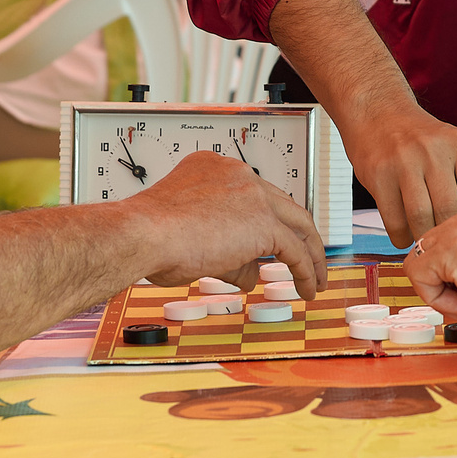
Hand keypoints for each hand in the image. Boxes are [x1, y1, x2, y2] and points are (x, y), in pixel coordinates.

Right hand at [124, 151, 324, 297]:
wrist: (142, 234)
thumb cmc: (148, 236)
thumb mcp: (188, 237)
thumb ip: (226, 252)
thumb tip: (250, 273)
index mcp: (213, 169)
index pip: (252, 194)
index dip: (264, 219)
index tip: (269, 241)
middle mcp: (237, 174)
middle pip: (282, 204)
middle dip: (298, 234)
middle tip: (306, 256)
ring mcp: (253, 194)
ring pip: (297, 224)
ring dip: (310, 255)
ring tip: (314, 279)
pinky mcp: (263, 222)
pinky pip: (295, 249)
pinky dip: (305, 271)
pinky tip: (306, 288)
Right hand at [345, 100, 456, 248]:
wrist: (378, 113)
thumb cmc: (420, 140)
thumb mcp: (454, 148)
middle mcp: (435, 150)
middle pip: (450, 212)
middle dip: (447, 234)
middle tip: (445, 244)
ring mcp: (405, 161)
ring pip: (422, 219)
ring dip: (424, 238)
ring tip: (425, 240)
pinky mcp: (379, 175)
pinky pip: (395, 222)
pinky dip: (402, 237)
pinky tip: (405, 234)